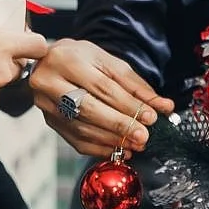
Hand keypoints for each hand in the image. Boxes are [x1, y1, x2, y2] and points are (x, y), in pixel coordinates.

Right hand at [32, 39, 172, 157]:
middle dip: (120, 125)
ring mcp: (46, 104)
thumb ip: (135, 85)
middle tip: (143, 135)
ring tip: (135, 144)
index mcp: (67, 60)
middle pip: (89, 109)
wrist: (48, 62)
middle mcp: (50, 82)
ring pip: (82, 128)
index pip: (103, 87)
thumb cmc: (81, 59)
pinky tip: (117, 149)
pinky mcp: (49, 121)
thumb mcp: (108, 62)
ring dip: (112, 140)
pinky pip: (75, 140)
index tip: (150, 116)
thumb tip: (163, 106)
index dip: (128, 104)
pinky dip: (99, 148)